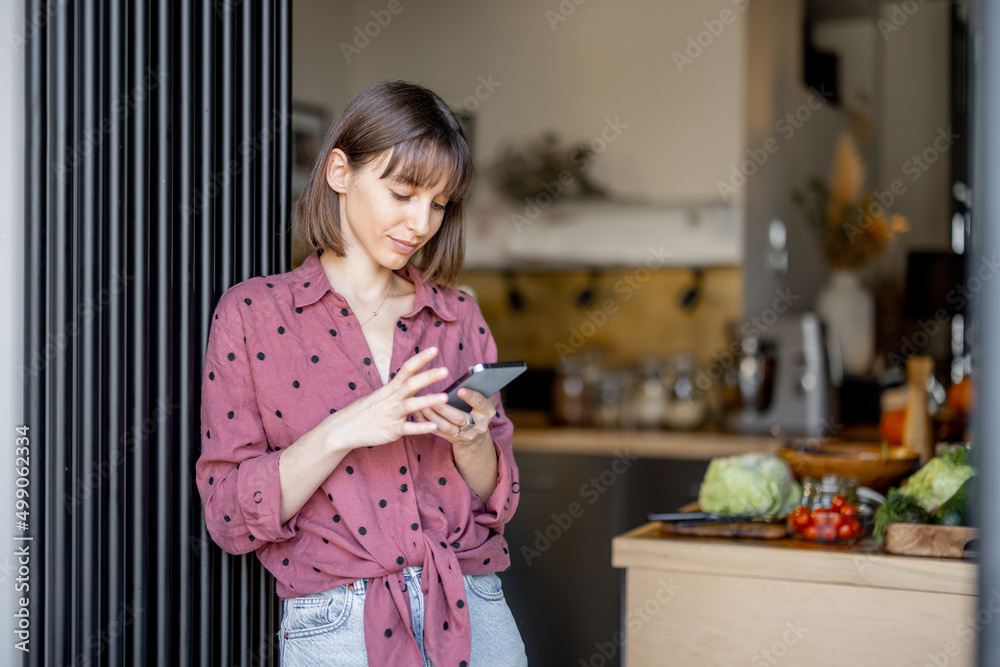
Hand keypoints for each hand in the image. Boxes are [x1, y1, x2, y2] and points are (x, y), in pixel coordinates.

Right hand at [325, 347, 448, 451]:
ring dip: (428, 401)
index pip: (406, 369)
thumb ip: (395, 389)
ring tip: (445, 398)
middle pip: (411, 384)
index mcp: (389, 389)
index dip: (420, 359)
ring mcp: (390, 415)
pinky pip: (407, 428)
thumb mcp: (379, 396)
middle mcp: (391, 399)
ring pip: (410, 405)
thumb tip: (409, 379)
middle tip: (446, 370)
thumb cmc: (363, 412)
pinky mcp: (390, 430)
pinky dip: (420, 427)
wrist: (342, 429)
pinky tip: (434, 426)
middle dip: (428, 376)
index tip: (434, 349)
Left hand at [415, 387, 495, 446]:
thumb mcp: (482, 397)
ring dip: (433, 416)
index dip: (470, 396)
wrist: (476, 434)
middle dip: (444, 408)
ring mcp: (466, 435)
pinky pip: (438, 433)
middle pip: (460, 418)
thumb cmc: (477, 408)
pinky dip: (427, 423)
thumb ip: (476, 385)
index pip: (480, 403)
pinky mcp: (454, 440)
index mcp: (487, 411)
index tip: (459, 389)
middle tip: (430, 395)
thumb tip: (470, 369)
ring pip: (447, 427)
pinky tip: (418, 413)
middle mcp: (478, 425)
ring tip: (421, 404)